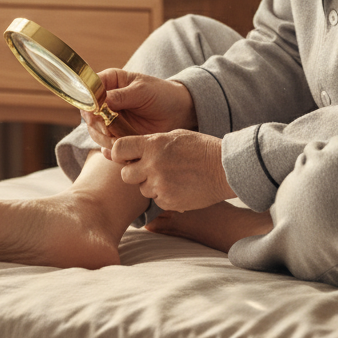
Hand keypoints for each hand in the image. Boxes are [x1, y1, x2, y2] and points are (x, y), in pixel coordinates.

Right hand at [82, 70, 196, 146]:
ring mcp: (109, 119)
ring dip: (103, 138)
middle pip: (88, 114)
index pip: (89, 89)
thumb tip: (101, 100)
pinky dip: (110, 149)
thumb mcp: (143, 91)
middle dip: (96, 124)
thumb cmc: (161, 94)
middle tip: (108, 129)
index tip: (96, 111)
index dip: (88, 101)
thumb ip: (122, 96)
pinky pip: (105, 144)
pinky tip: (119, 149)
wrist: (178, 112)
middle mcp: (105, 101)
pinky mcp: (116, 135)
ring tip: (118, 140)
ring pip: (94, 131)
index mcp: (110, 82)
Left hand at [105, 129, 234, 211]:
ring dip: (152, 184)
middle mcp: (153, 165)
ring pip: (142, 189)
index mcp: (153, 145)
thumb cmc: (199, 148)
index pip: (119, 149)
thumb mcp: (174, 136)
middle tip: (151, 169)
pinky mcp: (168, 201)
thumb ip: (147, 142)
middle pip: (126, 175)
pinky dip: (165, 195)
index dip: (118, 155)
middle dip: (134, 173)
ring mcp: (160, 185)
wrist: (224, 168)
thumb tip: (113, 151)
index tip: (125, 157)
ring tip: (172, 176)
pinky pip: (157, 200)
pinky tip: (180, 186)